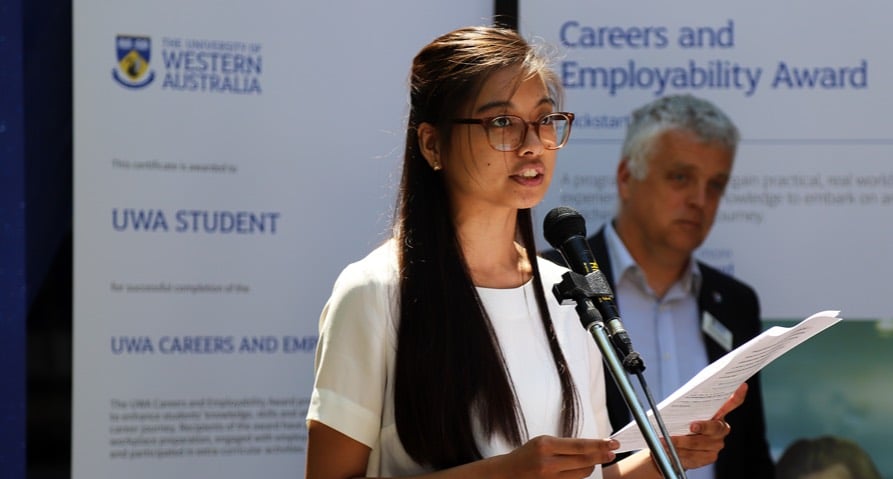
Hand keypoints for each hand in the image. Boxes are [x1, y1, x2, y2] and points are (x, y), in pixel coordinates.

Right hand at [493, 435, 618, 478]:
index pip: (579, 445)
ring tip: (593, 460)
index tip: (611, 443)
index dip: (598, 445)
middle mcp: (548, 462)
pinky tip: (581, 469)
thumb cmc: (525, 455)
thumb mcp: (542, 442)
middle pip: (584, 460)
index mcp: (545, 445)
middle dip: (601, 456)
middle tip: (612, 452)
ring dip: (591, 466)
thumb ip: (563, 445)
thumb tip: (589, 446)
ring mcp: (550, 478)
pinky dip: (580, 474)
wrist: (507, 473)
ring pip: (582, 473)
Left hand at [666, 382, 747, 469]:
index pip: (731, 403)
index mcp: (718, 414)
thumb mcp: (681, 414)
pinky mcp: (710, 457)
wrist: (674, 448)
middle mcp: (721, 429)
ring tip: (664, 440)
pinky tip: (669, 451)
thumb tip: (679, 404)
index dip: (738, 395)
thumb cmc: (679, 425)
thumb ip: (686, 409)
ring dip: (680, 442)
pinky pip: (694, 456)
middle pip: (714, 427)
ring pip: (698, 443)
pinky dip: (680, 453)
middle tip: (691, 426)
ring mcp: (717, 444)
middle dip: (702, 426)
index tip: (742, 386)